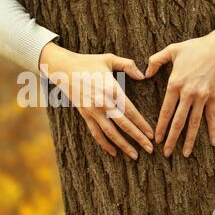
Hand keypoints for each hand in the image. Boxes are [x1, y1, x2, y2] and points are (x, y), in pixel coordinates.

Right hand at [40, 42, 153, 159]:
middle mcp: (103, 102)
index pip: (130, 111)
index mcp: (111, 89)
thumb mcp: (109, 58)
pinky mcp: (84, 114)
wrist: (63, 68)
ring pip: (110, 133)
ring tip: (134, 156)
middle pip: (124, 125)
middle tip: (150, 150)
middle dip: (138, 138)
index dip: (142, 124)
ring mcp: (92, 111)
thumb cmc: (88, 62)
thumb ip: (128, 65)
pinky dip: (104, 144)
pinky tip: (113, 152)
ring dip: (123, 145)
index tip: (151, 134)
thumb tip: (143, 75)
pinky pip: (95, 133)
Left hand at [145, 28, 214, 157]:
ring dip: (189, 140)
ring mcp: (202, 96)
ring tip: (185, 154)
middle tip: (166, 154)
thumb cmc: (194, 48)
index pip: (166, 111)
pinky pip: (212, 117)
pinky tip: (211, 142)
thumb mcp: (171, 50)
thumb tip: (144, 73)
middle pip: (178, 121)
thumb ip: (155, 61)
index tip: (156, 139)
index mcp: (175, 84)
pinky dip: (211, 130)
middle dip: (172, 139)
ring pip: (194, 123)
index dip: (161, 127)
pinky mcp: (214, 97)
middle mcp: (188, 93)